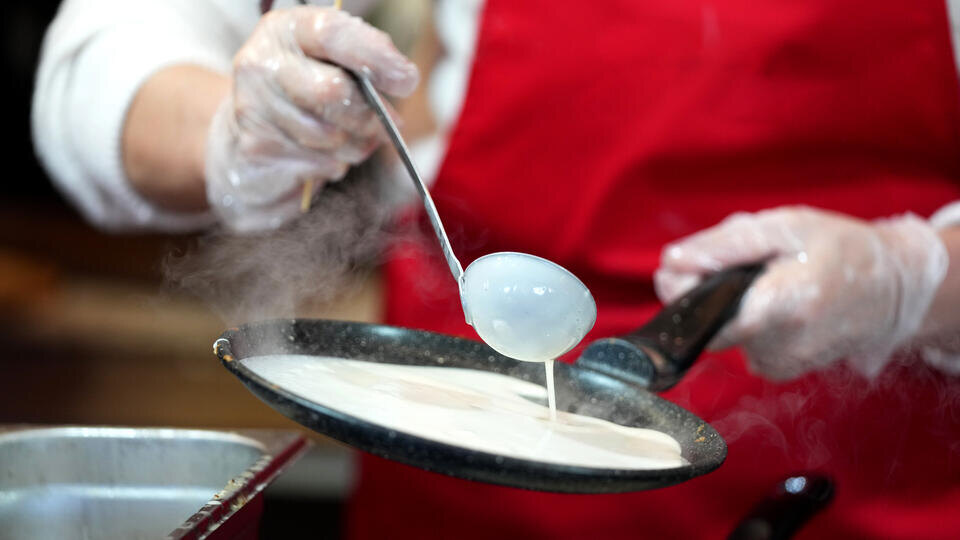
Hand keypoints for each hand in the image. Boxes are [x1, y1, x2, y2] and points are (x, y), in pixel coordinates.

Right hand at [205, 6, 417, 231]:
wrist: (249, 139)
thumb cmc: (306, 94)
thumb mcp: (334, 64)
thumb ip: (366, 62)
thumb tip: (403, 77)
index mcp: (286, 30)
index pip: (332, 33)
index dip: (375, 57)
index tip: (407, 79)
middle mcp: (261, 63)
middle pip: (332, 91)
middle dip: (370, 115)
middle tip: (389, 125)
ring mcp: (253, 107)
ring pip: (331, 135)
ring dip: (355, 145)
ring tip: (348, 139)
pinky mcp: (256, 149)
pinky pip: (320, 163)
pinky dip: (335, 165)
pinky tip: (321, 155)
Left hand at [654, 207, 947, 379]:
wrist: (893, 289)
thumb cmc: (842, 250)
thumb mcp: (784, 227)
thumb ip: (722, 246)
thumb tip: (671, 263)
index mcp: (785, 305)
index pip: (708, 320)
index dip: (685, 295)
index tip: (685, 270)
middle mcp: (782, 346)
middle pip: (709, 321)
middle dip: (708, 291)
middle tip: (740, 265)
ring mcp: (781, 364)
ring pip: (722, 331)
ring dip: (730, 304)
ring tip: (766, 281)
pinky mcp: (779, 370)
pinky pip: (740, 341)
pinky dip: (746, 319)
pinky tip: (773, 302)